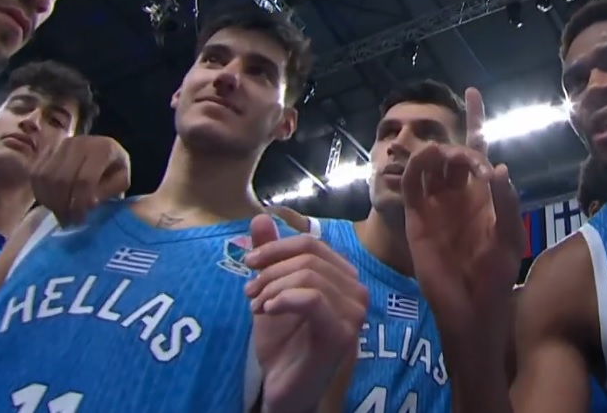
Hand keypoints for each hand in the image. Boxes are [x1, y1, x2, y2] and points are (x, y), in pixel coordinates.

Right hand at [31, 135, 130, 225]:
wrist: (104, 151)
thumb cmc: (115, 169)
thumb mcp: (121, 181)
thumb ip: (107, 191)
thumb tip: (88, 204)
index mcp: (103, 149)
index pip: (85, 180)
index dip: (80, 203)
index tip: (80, 220)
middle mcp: (80, 142)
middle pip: (62, 178)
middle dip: (63, 205)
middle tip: (67, 222)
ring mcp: (61, 144)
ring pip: (45, 176)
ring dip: (50, 201)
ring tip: (60, 215)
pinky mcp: (46, 150)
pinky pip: (36, 174)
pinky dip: (41, 193)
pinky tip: (50, 204)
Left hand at [244, 215, 367, 412]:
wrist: (284, 389)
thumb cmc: (283, 344)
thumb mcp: (270, 292)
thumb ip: (270, 257)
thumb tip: (261, 217)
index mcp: (343, 278)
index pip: (313, 244)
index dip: (277, 248)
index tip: (249, 264)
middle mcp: (357, 291)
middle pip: (310, 258)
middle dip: (271, 270)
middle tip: (249, 292)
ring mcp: (354, 313)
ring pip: (309, 276)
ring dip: (273, 287)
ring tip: (256, 307)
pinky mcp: (342, 333)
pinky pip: (312, 299)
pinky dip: (283, 299)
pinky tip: (267, 312)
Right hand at [401, 88, 525, 353]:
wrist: (471, 305)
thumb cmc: (496, 273)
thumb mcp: (510, 236)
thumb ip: (505, 202)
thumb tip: (499, 167)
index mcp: (483, 193)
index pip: (479, 149)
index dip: (475, 121)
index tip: (472, 92)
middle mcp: (458, 194)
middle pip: (453, 153)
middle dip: (459, 145)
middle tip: (468, 161)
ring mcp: (435, 204)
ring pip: (431, 164)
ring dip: (438, 152)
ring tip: (446, 159)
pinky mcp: (416, 216)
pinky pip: (412, 184)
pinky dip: (417, 166)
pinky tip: (427, 159)